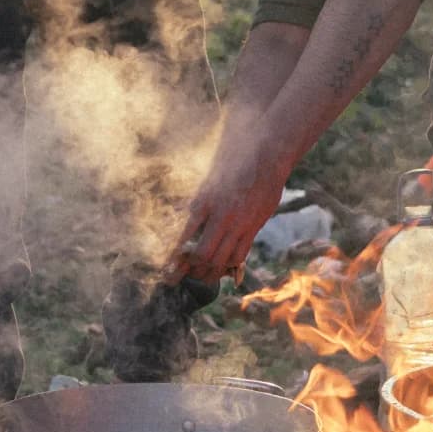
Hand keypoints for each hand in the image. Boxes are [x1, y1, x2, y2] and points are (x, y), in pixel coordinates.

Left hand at [170, 153, 285, 283]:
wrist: (266, 155)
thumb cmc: (233, 163)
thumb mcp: (208, 180)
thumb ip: (197, 204)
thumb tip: (182, 223)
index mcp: (204, 201)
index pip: (183, 236)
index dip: (173, 255)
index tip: (166, 267)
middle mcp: (221, 215)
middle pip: (202, 255)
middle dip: (191, 269)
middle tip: (184, 274)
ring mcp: (240, 223)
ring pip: (222, 259)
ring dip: (210, 272)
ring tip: (203, 276)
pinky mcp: (254, 226)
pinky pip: (240, 254)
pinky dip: (229, 264)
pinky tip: (224, 266)